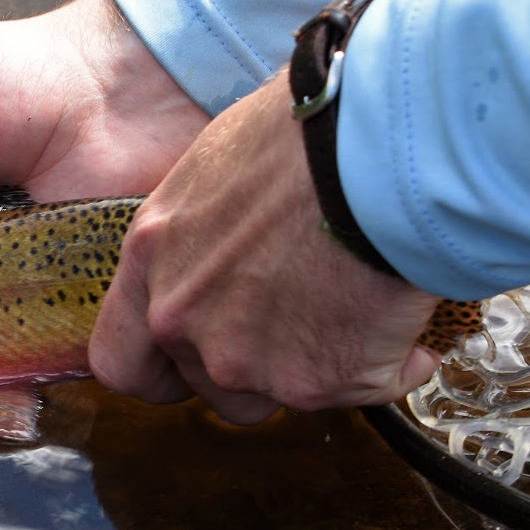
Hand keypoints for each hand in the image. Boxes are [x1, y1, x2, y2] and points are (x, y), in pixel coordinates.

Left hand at [88, 73, 444, 422]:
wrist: (373, 152)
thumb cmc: (303, 132)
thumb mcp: (218, 166)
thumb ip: (205, 229)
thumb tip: (238, 233)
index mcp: (149, 257)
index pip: (120, 358)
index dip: (158, 370)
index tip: (193, 358)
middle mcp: (181, 318)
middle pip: (204, 382)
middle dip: (253, 361)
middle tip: (299, 318)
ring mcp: (243, 359)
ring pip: (277, 396)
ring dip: (314, 368)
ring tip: (356, 312)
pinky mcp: (314, 382)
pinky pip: (359, 389)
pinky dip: (391, 365)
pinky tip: (409, 323)